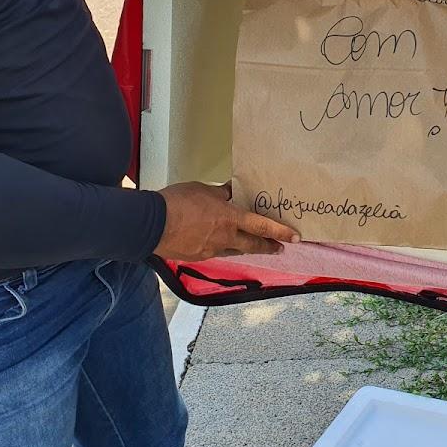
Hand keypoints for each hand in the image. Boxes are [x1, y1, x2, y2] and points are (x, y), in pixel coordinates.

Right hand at [154, 182, 300, 261]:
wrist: (152, 224)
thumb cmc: (178, 202)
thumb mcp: (203, 190)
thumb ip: (221, 193)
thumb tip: (231, 191)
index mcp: (230, 218)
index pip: (261, 226)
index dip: (280, 232)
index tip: (295, 237)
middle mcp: (225, 237)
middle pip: (253, 245)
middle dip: (268, 246)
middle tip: (279, 247)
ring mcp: (212, 250)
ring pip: (235, 250)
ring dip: (245, 248)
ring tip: (249, 246)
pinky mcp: (198, 257)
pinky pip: (215, 252)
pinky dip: (221, 248)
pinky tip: (217, 244)